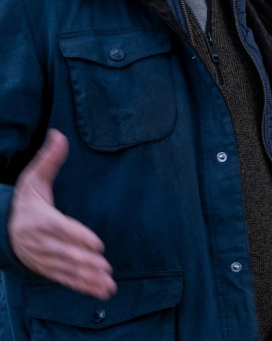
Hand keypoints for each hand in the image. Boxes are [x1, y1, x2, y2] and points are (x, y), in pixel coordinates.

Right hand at [8, 129, 114, 298]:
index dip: (78, 237)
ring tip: (107, 284)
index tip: (97, 244)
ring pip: (66, 270)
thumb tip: (59, 134)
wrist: (1, 228)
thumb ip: (49, 160)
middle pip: (64, 254)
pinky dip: (82, 286)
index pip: (60, 229)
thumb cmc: (25, 201)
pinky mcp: (46, 269)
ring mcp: (42, 258)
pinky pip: (65, 279)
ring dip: (87, 278)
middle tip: (106, 267)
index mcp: (38, 220)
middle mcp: (39, 242)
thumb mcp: (33, 179)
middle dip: (85, 262)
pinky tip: (100, 291)